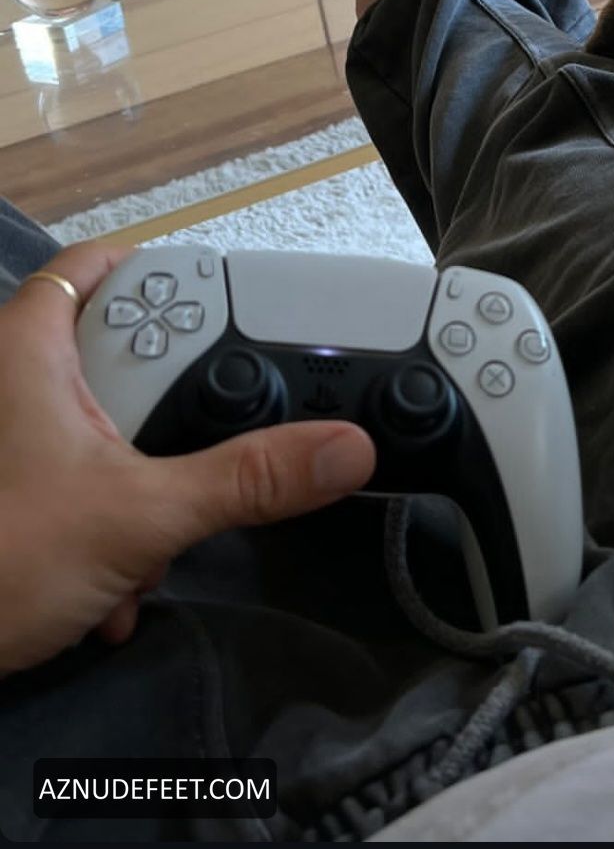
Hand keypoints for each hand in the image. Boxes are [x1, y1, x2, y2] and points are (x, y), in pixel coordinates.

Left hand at [0, 239, 375, 675]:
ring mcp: (7, 440)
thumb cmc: (2, 557)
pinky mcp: (9, 496)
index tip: (220, 307)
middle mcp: (8, 378)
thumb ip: (246, 478)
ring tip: (150, 542)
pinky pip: (66, 483)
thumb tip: (344, 447)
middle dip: (161, 414)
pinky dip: (98, 527)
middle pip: (108, 353)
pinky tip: (114, 585)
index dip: (160, 275)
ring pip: (93, 432)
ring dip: (135, 488)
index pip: (96, 264)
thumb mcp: (138, 516)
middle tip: (197, 441)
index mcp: (28, 346)